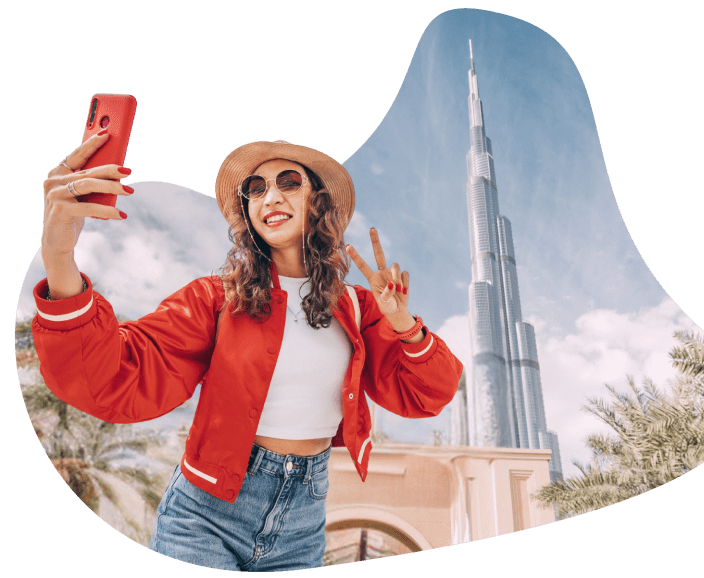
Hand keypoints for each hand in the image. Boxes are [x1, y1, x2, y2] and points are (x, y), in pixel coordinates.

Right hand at [41, 131, 132, 297]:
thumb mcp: (82, 196)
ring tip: (130, 191)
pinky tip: (122, 215)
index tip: (107, 134)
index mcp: (58, 173)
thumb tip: (118, 173)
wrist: (58, 242)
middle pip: (87, 171)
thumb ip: (91, 181)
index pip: (77, 155)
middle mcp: (54, 181)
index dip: (91, 144)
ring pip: (88, 185)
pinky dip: (108, 211)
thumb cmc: (73, 214)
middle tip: (128, 170)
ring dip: (111, 187)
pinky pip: (89, 207)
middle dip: (110, 169)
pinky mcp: (60, 210)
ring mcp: (55, 195)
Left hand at [346, 228, 418, 337]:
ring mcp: (392, 273)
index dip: (356, 256)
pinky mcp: (402, 276)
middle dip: (375, 241)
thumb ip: (386, 294)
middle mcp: (382, 273)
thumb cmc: (388, 308)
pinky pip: (405, 274)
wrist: (399, 311)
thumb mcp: (384, 304)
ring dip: (397, 277)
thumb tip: (392, 283)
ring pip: (396, 266)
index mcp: (373, 279)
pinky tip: (403, 290)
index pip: (363, 265)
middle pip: (379, 254)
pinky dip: (405, 283)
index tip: (348, 246)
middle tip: (371, 228)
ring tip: (398, 290)